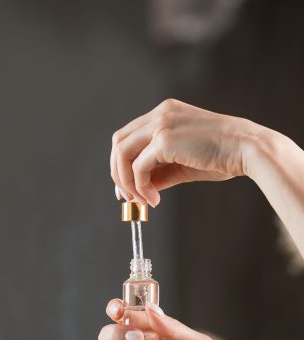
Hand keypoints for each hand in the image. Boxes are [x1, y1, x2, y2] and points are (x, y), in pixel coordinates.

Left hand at [111, 98, 261, 205]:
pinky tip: (154, 199)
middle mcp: (160, 113)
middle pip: (119, 142)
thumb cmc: (223, 156)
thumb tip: (141, 188)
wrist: (247, 149)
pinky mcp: (165, 139)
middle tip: (126, 197)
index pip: (130, 136)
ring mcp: (161, 123)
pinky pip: (138, 166)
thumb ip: (160, 172)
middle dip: (118, 172)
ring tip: (140, 200)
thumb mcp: (184, 164)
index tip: (127, 187)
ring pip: (123, 153)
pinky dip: (140, 186)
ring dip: (126, 180)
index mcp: (165, 113)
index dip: (122, 163)